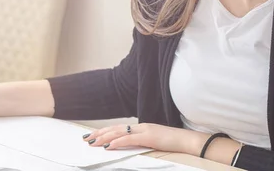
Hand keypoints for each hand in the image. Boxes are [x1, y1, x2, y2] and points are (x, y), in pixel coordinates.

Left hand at [82, 123, 205, 153]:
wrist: (187, 141)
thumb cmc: (173, 143)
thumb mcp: (155, 142)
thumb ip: (142, 142)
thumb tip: (130, 147)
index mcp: (142, 127)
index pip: (119, 128)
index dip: (105, 131)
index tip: (93, 136)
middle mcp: (141, 126)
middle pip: (115, 128)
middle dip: (99, 133)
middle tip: (86, 138)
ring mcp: (145, 130)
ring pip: (119, 132)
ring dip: (104, 137)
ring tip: (92, 142)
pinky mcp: (149, 137)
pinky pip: (129, 139)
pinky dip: (117, 142)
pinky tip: (108, 146)